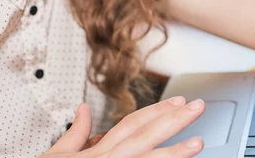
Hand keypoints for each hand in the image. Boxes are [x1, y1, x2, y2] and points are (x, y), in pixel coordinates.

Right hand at [40, 97, 204, 157]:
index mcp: (99, 151)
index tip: (180, 101)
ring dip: (174, 153)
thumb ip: (75, 134)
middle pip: (146, 135)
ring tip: (198, 143)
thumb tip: (82, 109)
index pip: (133, 123)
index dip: (157, 110)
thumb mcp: (56, 157)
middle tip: (199, 107)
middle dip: (174, 120)